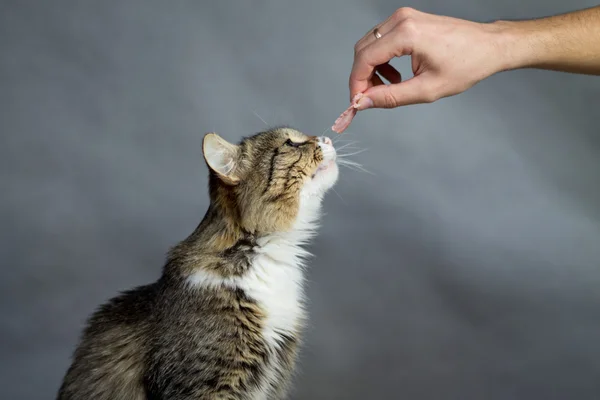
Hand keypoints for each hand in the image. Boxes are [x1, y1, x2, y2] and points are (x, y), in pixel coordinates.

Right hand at [349, 8, 508, 108]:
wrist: (489, 46)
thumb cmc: (467, 64)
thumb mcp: (426, 89)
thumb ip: (390, 97)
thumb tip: (362, 102)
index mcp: (406, 33)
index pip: (364, 59)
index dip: (356, 84)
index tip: (356, 103)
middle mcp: (402, 20)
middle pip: (363, 50)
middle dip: (362, 77)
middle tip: (370, 99)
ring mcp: (404, 17)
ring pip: (370, 45)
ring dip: (372, 69)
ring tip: (390, 86)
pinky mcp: (408, 20)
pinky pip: (382, 40)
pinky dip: (382, 60)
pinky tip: (396, 75)